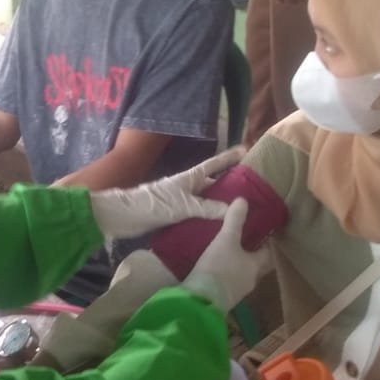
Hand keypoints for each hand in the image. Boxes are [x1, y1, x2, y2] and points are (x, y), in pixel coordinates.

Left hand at [90, 147, 243, 238]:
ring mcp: (182, 202)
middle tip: (255, 192)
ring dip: (221, 206)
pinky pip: (199, 216)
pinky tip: (220, 228)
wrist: (124, 216)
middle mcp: (189, 187)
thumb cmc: (154, 204)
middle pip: (214, 184)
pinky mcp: (176, 216)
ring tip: (242, 213)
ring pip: (207, 202)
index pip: (215, 164)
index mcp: (191, 177)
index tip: (247, 150)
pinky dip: (209, 220)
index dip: (230, 157)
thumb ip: (208, 207)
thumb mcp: (184, 205)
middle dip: (231, 186)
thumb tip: (234, 208)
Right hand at [181, 199, 270, 311]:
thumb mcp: (226, 239)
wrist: (200, 302)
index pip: (268, 253)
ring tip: (226, 253)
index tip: (263, 233)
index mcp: (256, 266)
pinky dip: (223, 276)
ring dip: (236, 266)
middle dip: (250, 255)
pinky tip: (213, 269)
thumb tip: (243, 200)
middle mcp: (250, 280)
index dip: (266, 243)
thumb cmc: (219, 268)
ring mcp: (236, 292)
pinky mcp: (221, 299)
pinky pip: (226, 284)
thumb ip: (235, 220)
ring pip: (240, 275)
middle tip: (243, 241)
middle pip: (255, 266)